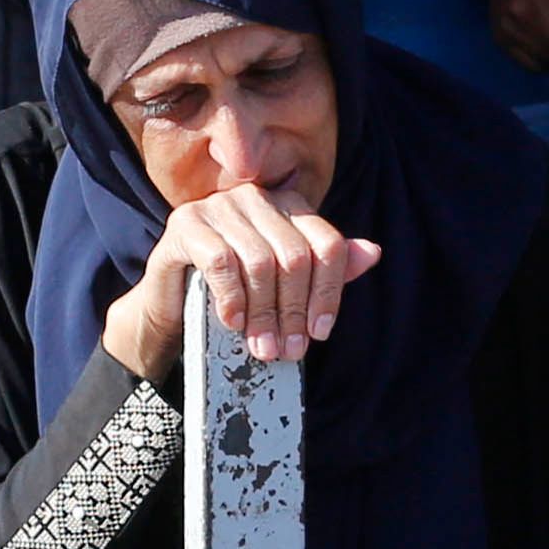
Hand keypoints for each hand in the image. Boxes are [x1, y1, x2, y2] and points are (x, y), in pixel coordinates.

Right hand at [103, 181, 377, 383]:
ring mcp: (218, 206)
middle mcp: (255, 197)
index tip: (320, 333)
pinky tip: (233, 322)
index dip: (329, 292)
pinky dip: (231, 298)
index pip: (327, 244)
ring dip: (264, 313)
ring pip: (259, 261)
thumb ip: (326, 270)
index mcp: (288, 204)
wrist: (174, 308)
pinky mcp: (185, 223)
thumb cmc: (238, 297)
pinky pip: (220, 262)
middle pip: (295, 256)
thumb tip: (374, 253)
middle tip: (289, 350)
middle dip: (294, 311)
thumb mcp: (287, 288)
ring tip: (262, 346)